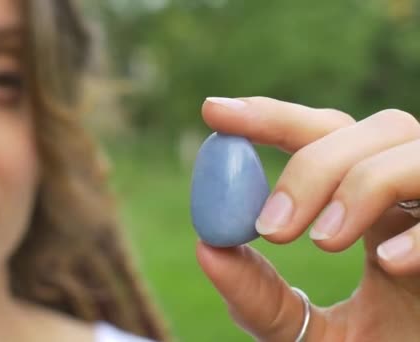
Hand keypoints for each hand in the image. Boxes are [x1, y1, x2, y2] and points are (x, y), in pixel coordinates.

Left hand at [197, 97, 419, 340]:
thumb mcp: (308, 334)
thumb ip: (262, 298)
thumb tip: (207, 248)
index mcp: (369, 207)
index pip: (322, 138)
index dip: (270, 118)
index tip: (213, 111)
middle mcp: (412, 197)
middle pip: (369, 130)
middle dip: (312, 166)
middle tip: (270, 228)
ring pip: (414, 151)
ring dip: (362, 184)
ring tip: (323, 242)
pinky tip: (389, 262)